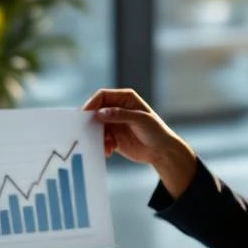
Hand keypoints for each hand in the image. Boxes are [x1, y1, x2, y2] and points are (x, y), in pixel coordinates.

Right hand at [82, 88, 196, 197]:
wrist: (162, 151)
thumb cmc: (156, 131)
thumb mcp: (140, 120)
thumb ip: (120, 115)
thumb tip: (100, 113)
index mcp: (125, 98)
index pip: (103, 96)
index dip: (92, 103)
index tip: (85, 114)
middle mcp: (117, 109)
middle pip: (96, 111)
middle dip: (91, 122)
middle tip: (87, 132)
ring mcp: (114, 123)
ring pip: (96, 127)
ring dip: (96, 136)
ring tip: (105, 146)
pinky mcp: (113, 137)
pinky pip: (100, 139)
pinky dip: (102, 145)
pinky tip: (109, 151)